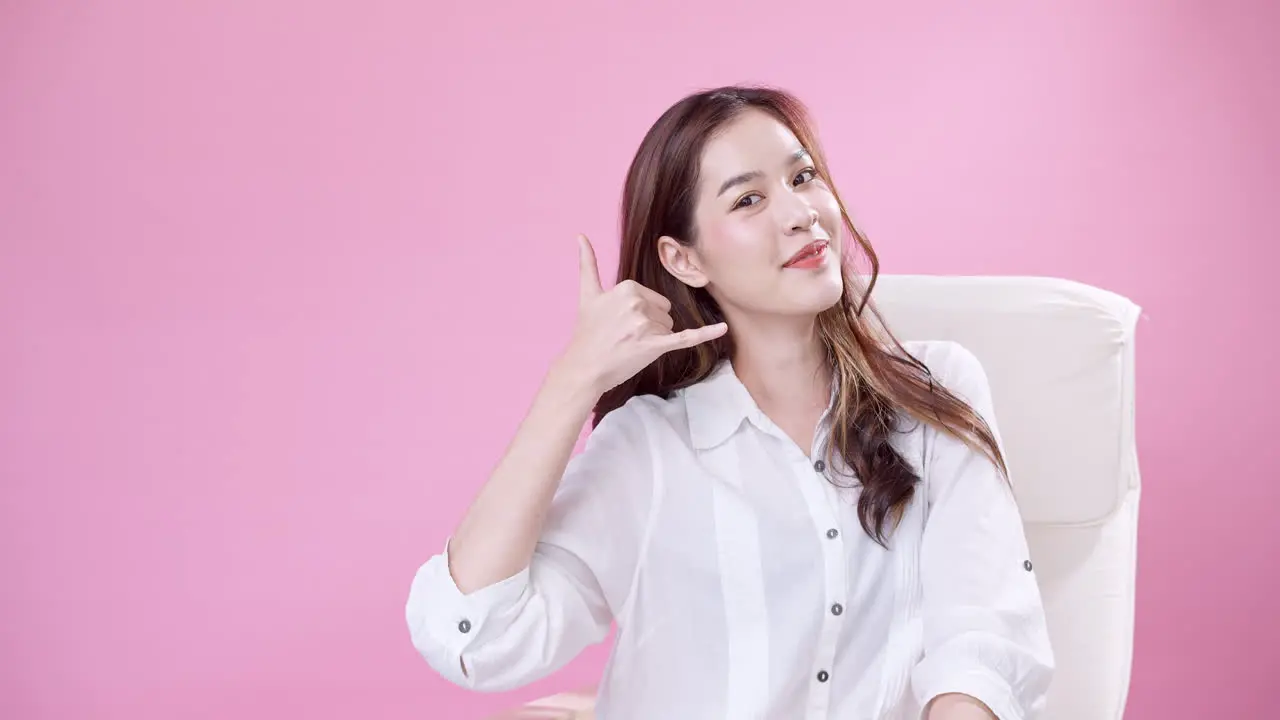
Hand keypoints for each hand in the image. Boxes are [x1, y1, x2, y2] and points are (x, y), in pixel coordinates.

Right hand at [561, 234, 726, 395]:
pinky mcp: (655, 345)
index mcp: (627, 287)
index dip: (640, 313)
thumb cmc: (587, 333)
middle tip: (624, 336)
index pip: (654, 298)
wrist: (583, 368)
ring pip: (669, 328)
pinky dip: (706, 334)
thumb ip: (587, 263)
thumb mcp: (587, 295)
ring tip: (629, 345)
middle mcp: (637, 303)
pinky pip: (686, 337)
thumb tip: (580, 235)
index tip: (619, 323)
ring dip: (654, 339)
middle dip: (649, 326)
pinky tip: (723, 329)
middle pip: (664, 312)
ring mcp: (646, 325)